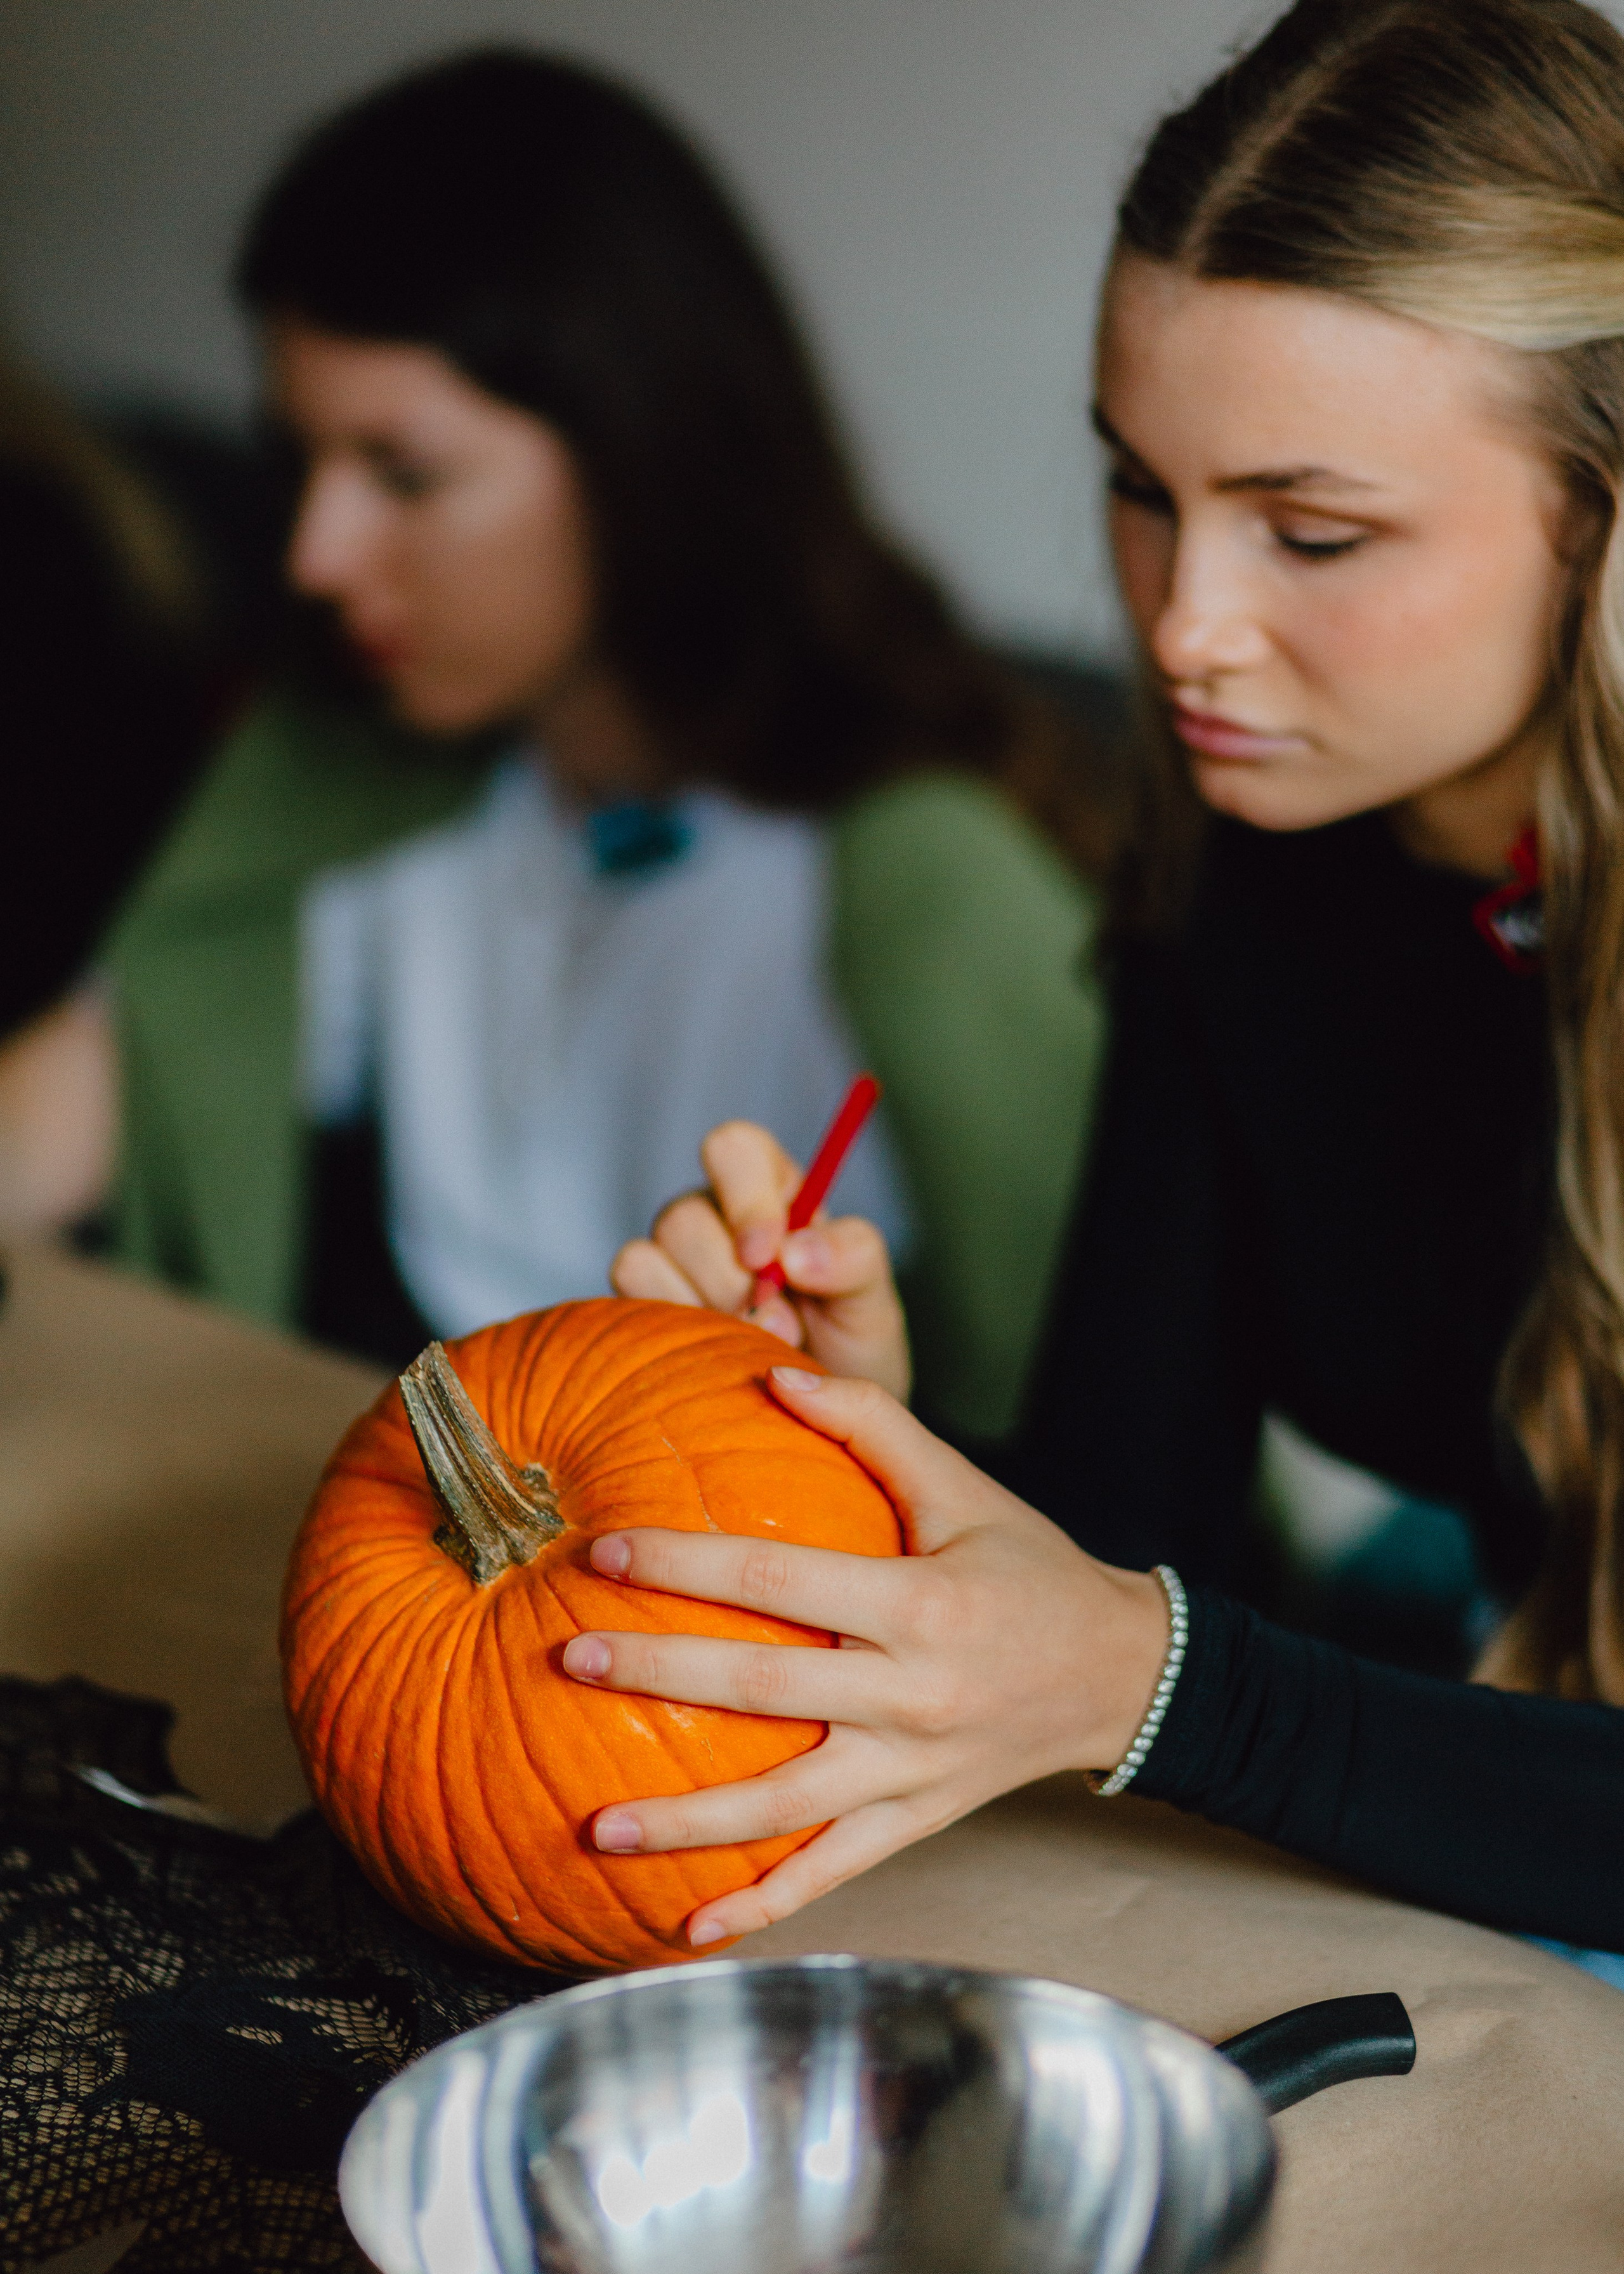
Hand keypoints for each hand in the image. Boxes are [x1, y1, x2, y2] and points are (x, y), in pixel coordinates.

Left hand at [560, 1367, 1168, 1947]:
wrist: (1123, 1675)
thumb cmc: (1032, 1570)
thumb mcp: (963, 1486)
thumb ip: (872, 1423)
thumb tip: (771, 1375)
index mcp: (918, 1604)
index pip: (778, 1582)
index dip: (686, 1566)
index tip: (605, 1554)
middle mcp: (911, 1695)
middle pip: (763, 1690)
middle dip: (659, 1675)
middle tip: (569, 1659)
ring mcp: (911, 1771)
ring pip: (785, 1808)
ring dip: (686, 1825)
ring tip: (595, 1831)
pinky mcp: (917, 1821)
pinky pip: (831, 1871)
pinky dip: (762, 1906)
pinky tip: (688, 1928)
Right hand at [611, 1119, 910, 1399]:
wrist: (824, 1422)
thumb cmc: (850, 1350)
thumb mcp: (872, 1303)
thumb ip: (852, 1259)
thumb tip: (791, 1251)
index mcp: (773, 1191)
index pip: (733, 1149)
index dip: (743, 1198)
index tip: (767, 1257)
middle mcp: (714, 1217)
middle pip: (684, 1216)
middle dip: (730, 1282)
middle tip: (777, 1326)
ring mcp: (672, 1264)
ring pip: (647, 1257)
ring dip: (703, 1311)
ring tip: (750, 1344)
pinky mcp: (641, 1308)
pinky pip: (627, 1298)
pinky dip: (670, 1329)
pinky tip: (709, 1356)